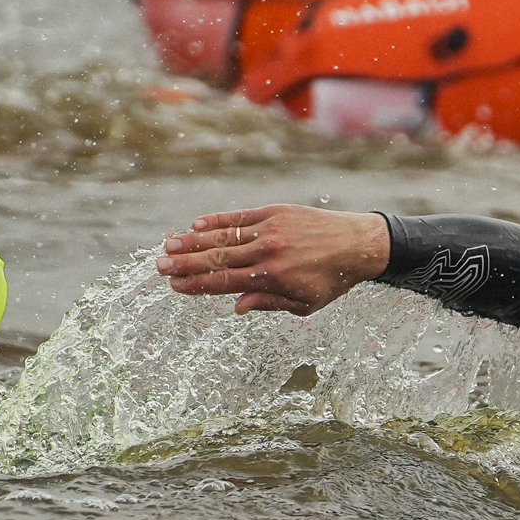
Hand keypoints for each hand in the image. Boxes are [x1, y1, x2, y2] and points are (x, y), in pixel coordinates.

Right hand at [155, 204, 390, 315]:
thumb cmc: (332, 281)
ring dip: (193, 241)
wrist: (360, 244)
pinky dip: (217, 220)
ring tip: (168, 245)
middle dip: (185, 264)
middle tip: (159, 267)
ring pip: (223, 236)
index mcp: (273, 277)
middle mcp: (268, 251)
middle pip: (217, 258)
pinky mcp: (275, 212)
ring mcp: (270, 228)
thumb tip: (235, 307)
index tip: (175, 286)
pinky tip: (196, 225)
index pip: (224, 282)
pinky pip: (240, 217)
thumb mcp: (304, 304)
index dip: (197, 285)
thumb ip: (268, 303)